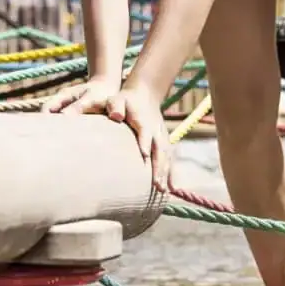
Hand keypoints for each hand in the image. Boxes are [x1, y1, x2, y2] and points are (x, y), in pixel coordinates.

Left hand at [46, 77, 170, 190]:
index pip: (144, 131)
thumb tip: (115, 116)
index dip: (145, 142)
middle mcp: (156, 130)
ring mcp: (162, 136)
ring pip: (166, 156)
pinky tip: (169, 189)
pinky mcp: (164, 142)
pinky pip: (169, 159)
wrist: (145, 94)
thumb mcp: (116, 98)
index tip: (145, 156)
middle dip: (158, 166)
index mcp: (143, 119)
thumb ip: (114, 106)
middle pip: (159, 148)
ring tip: (161, 191)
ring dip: (165, 173)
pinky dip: (170, 173)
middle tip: (156, 184)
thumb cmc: (125, 100)